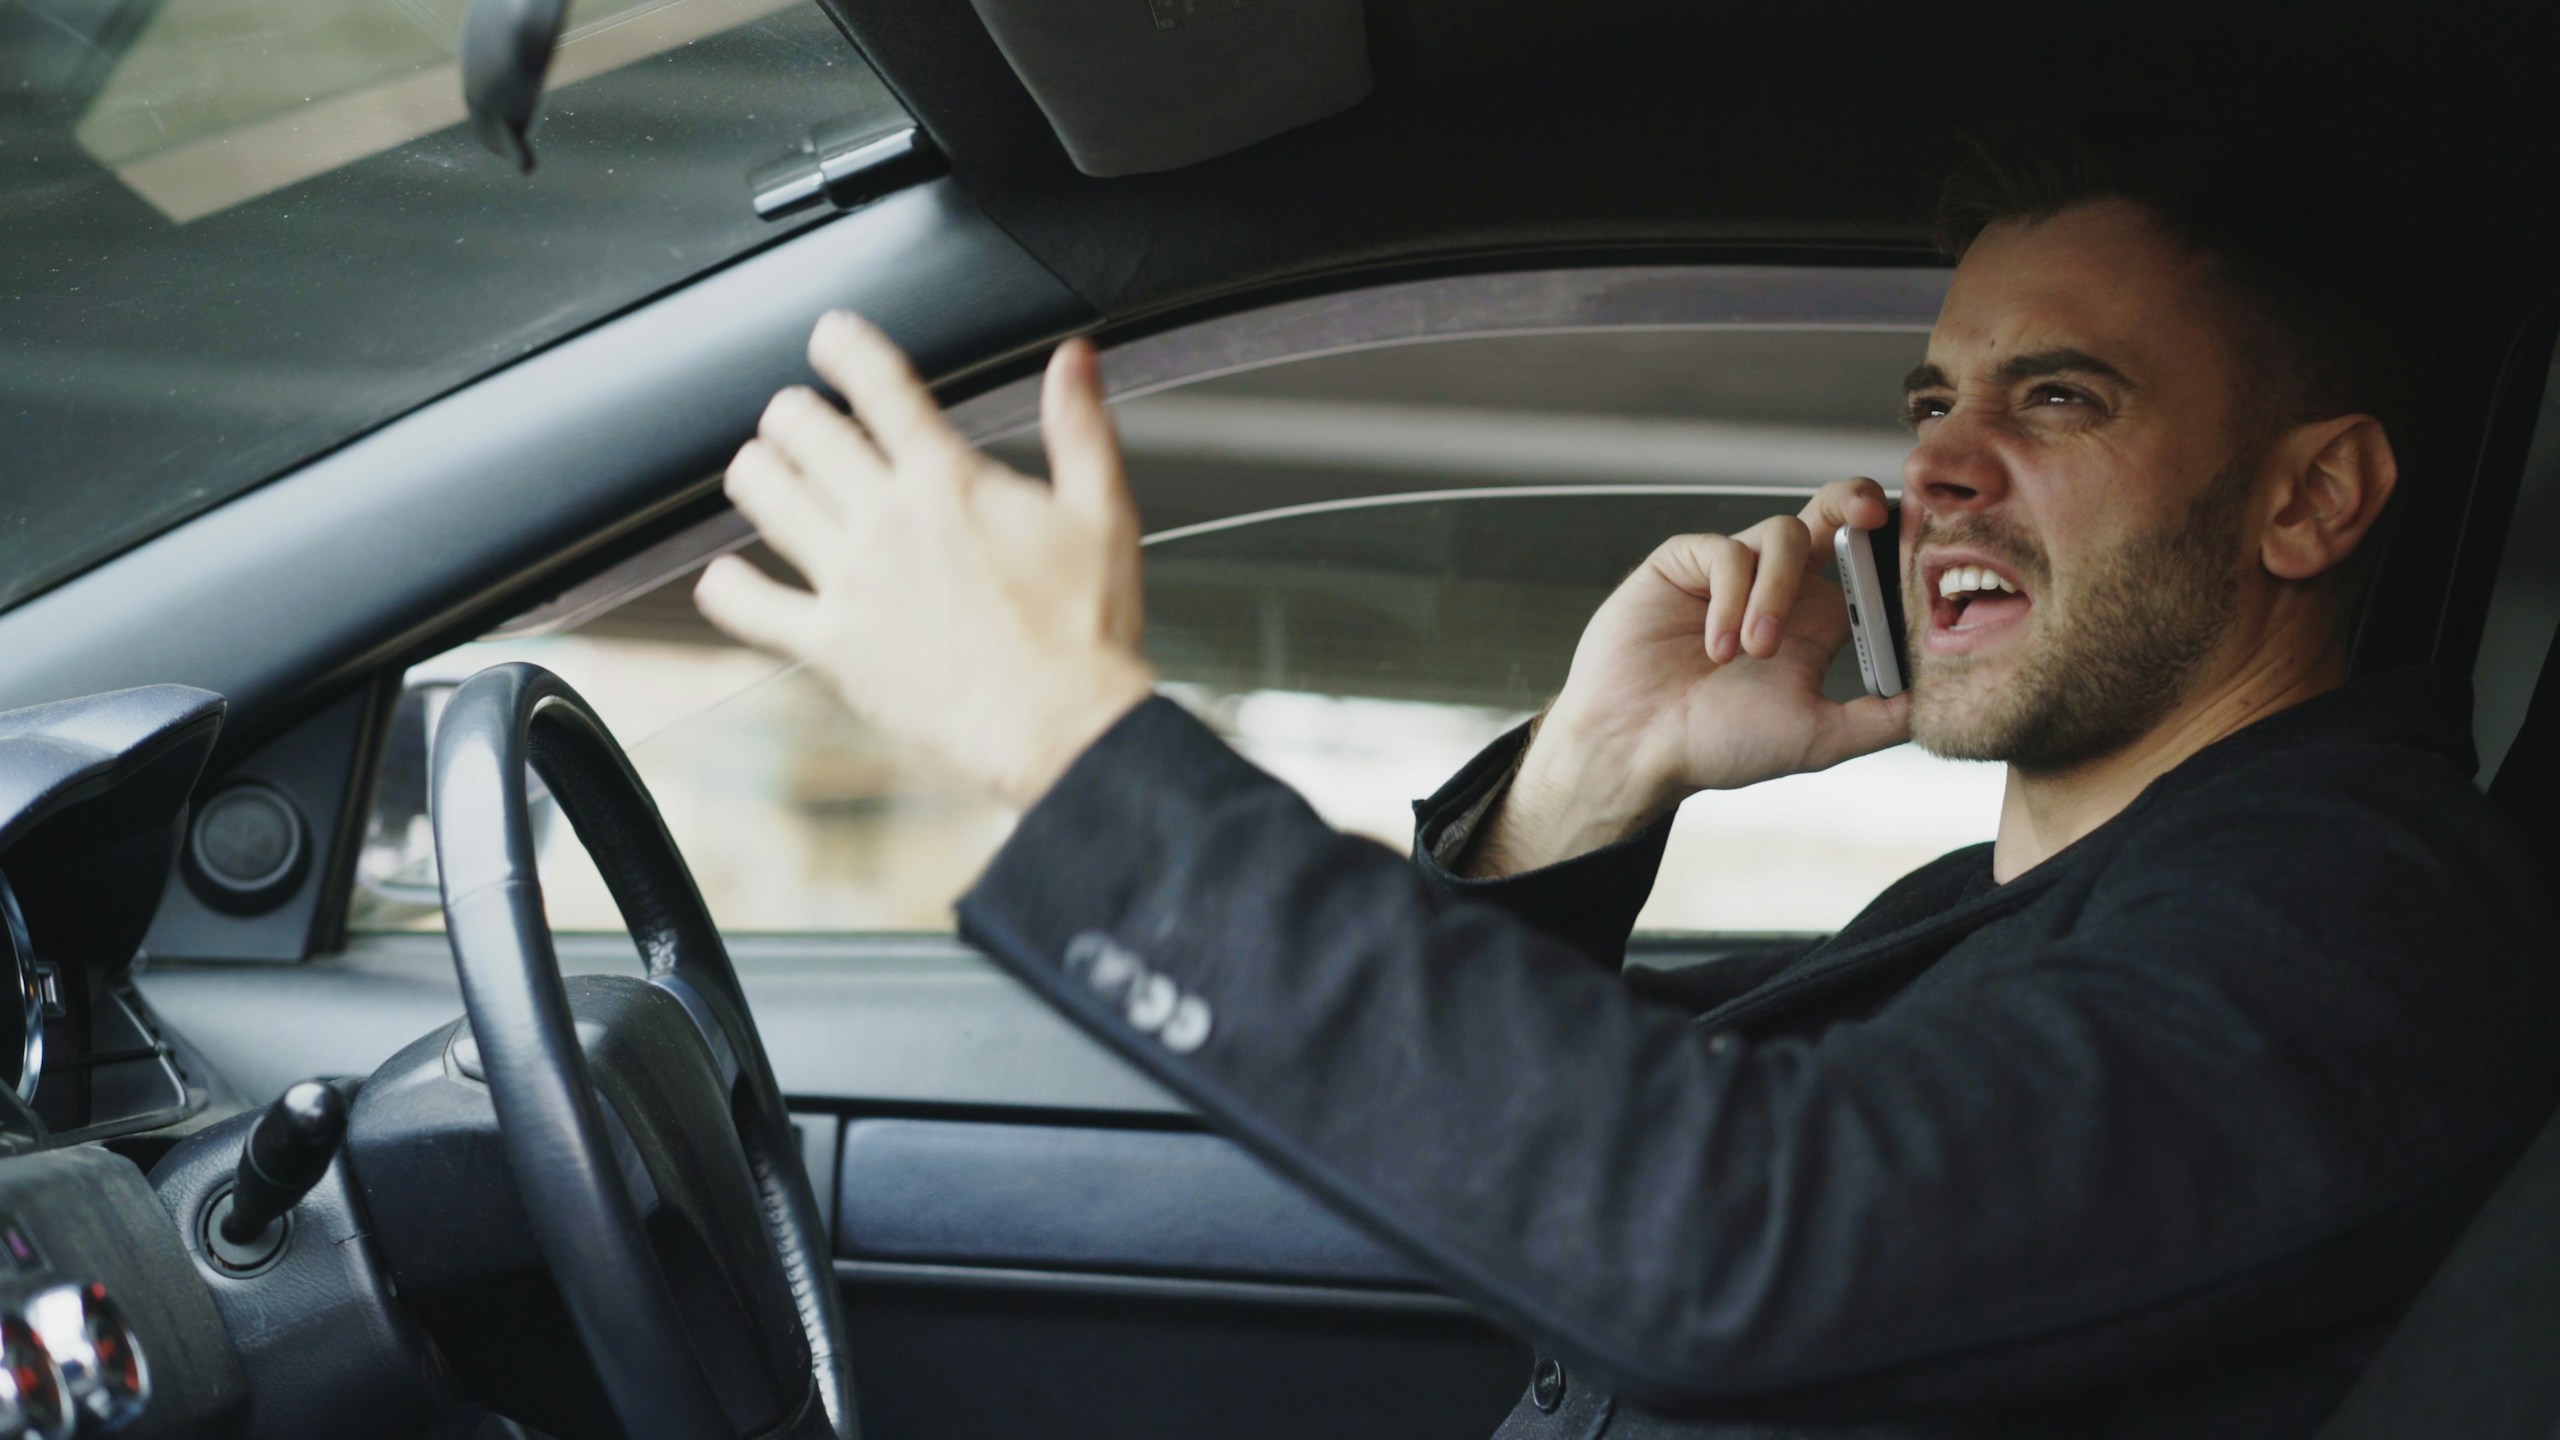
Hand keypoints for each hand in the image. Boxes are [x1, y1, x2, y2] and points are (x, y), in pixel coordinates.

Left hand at [694, 311, 1155, 809]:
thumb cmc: (1086, 629)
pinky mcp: (830, 645)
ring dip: (755, 472)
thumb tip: (1074, 357)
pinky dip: (727, 587)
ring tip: (762, 470)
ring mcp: (851, 582)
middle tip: (799, 417)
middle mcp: (886, 519)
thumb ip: (1080, 427)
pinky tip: (725, 577)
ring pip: (763, 495)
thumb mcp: (1102, 513)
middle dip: (793, 412)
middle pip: (803, 429)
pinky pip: (749, 605)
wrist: (1061, 727)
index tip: (830, 336)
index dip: (844, 346)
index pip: (879, 385)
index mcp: (948, 480)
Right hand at [1464, 478, 1911, 874]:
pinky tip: (1715, 648)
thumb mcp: (1816, 738)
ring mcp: (1731, 572)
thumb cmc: (1716, 746)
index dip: (1892, 549)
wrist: (1636, 750)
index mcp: (1818, 620)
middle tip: (1870, 514)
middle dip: (1855, 501)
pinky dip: (1729, 598)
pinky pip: (1725, 552)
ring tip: (1751, 652)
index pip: (1867, 564)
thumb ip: (1877, 719)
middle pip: (1831, 514)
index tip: (1918, 554)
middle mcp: (1779, 586)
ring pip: (1782, 534)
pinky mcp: (1684, 562)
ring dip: (1774, 593)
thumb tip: (1939, 701)